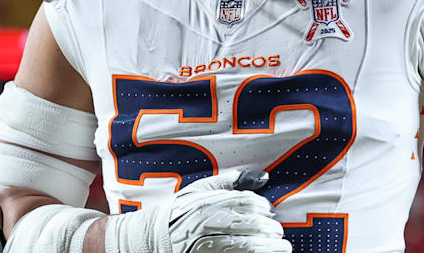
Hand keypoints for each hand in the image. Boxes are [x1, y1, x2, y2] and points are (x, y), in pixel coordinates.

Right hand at [103, 170, 291, 252]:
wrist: (142, 242)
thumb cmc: (173, 216)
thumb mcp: (195, 193)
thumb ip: (226, 183)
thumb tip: (262, 177)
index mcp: (203, 204)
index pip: (242, 203)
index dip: (261, 208)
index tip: (271, 212)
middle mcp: (203, 224)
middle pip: (246, 225)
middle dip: (268, 230)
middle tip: (279, 234)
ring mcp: (201, 247)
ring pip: (243, 247)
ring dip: (266, 248)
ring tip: (281, 248)